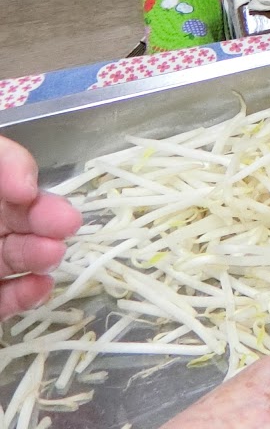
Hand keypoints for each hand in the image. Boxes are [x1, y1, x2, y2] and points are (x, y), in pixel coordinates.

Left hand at [0, 135, 80, 319]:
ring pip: (15, 260)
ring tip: (52, 257)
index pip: (21, 190)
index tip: (58, 205)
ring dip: (39, 258)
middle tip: (67, 227)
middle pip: (21, 222)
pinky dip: (22, 298)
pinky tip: (39, 288)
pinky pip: (0, 302)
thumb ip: (1, 161)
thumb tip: (30, 188)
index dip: (39, 197)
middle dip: (47, 224)